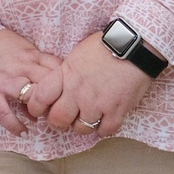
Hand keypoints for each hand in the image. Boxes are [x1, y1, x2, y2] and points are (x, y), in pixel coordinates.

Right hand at [0, 29, 63, 135]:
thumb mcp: (18, 44)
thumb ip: (33, 59)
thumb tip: (48, 77)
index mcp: (30, 54)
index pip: (58, 68)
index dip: (67, 81)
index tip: (69, 91)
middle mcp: (21, 67)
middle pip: (50, 84)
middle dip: (58, 97)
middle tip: (59, 108)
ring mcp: (4, 82)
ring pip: (32, 97)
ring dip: (40, 110)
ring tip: (43, 119)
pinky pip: (5, 114)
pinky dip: (15, 125)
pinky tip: (22, 132)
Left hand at [26, 32, 155, 136]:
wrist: (136, 44)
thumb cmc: (106, 45)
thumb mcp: (77, 54)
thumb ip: (64, 73)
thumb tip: (57, 88)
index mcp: (66, 75)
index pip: (39, 99)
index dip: (37, 107)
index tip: (42, 108)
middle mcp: (78, 92)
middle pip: (58, 120)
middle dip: (60, 121)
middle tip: (67, 116)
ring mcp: (98, 103)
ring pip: (81, 128)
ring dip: (84, 124)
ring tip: (90, 115)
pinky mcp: (118, 109)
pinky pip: (105, 130)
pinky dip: (105, 127)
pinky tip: (107, 118)